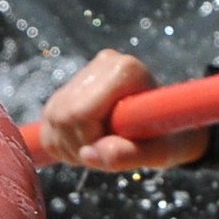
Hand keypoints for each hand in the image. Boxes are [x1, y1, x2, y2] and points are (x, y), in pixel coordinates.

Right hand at [36, 51, 210, 172]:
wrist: (170, 124)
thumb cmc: (170, 136)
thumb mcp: (160, 153)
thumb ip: (129, 155)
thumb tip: (89, 155)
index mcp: (126, 71)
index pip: (80, 112)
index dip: (89, 140)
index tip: (112, 148)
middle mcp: (103, 64)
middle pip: (62, 115)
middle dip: (78, 145)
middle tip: (105, 153)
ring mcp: (85, 74)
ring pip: (52, 119)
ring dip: (71, 146)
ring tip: (101, 148)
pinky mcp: (71, 87)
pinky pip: (48, 122)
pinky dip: (63, 143)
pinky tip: (88, 143)